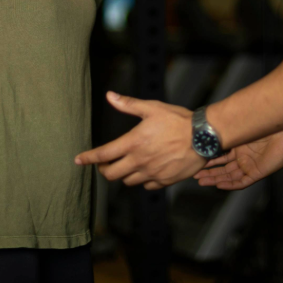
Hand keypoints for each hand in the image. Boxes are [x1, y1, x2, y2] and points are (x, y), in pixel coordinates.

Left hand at [75, 92, 205, 190]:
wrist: (203, 137)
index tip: (78, 160)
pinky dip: (142, 180)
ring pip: (128, 181)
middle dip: (104, 170)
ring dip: (123, 174)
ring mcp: (152, 173)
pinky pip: (146, 186)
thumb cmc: (178, 120)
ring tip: (126, 165)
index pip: (103, 154)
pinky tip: (145, 170)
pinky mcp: (164, 181)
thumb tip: (110, 96)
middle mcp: (140, 161)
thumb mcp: (152, 108)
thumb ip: (128, 104)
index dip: (88, 158)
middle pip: (112, 174)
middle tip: (105, 163)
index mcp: (133, 143)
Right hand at [193, 130, 282, 189]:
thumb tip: (210, 120)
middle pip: (222, 168)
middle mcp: (243, 157)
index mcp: (238, 146)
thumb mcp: (241, 126)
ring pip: (229, 176)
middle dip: (208, 172)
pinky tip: (218, 185)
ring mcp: (250, 165)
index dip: (207, 159)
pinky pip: (242, 182)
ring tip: (201, 181)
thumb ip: (227, 128)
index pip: (219, 155)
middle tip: (194, 175)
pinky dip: (230, 184)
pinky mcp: (257, 173)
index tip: (195, 160)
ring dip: (215, 179)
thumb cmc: (265, 125)